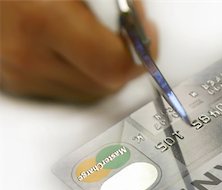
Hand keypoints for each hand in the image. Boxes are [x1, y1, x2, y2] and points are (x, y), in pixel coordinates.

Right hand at [0, 0, 157, 101]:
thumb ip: (113, 6)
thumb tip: (141, 27)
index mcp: (44, 22)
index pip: (114, 66)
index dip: (140, 53)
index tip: (147, 33)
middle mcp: (29, 57)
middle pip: (107, 84)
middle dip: (126, 59)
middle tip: (126, 31)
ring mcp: (21, 75)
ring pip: (90, 92)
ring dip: (105, 68)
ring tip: (97, 35)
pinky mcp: (16, 82)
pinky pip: (69, 89)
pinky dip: (82, 72)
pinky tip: (75, 46)